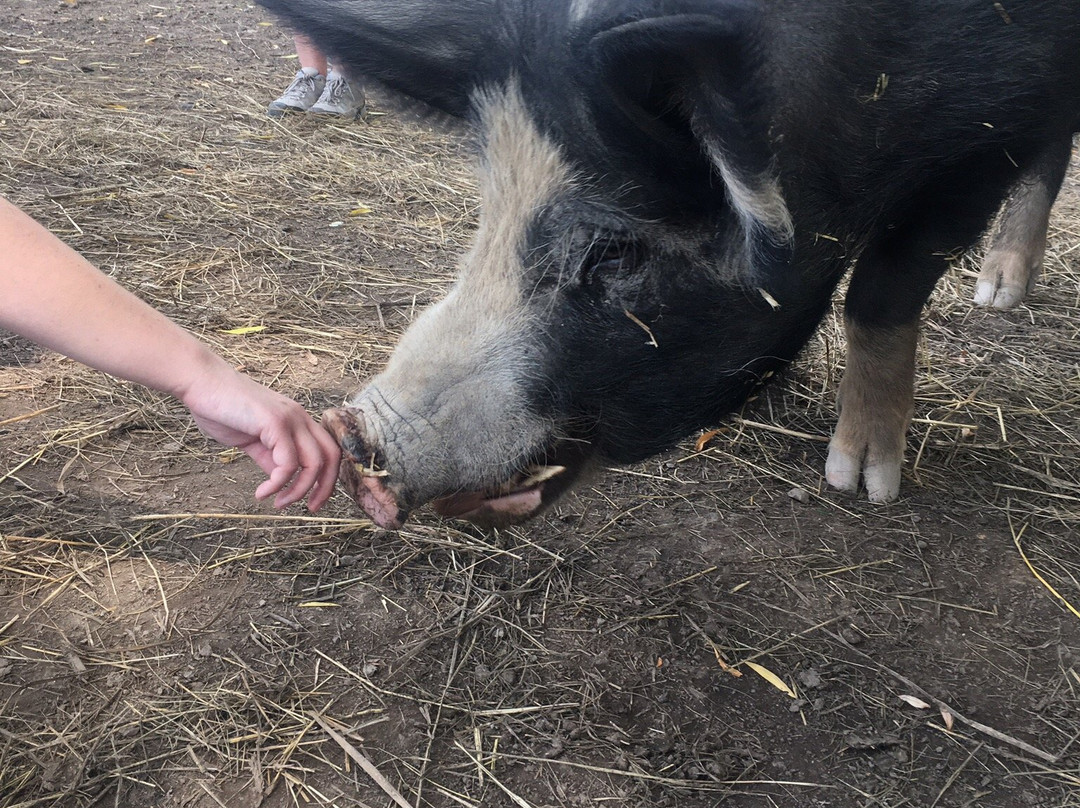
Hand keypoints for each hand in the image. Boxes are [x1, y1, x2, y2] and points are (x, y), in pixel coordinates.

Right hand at [180, 360, 340, 510]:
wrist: (200, 383)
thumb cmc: (221, 408)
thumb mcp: (252, 439)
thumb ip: (270, 456)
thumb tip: (280, 478)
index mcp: (297, 420)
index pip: (328, 451)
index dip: (327, 478)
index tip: (314, 500)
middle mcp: (300, 417)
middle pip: (330, 457)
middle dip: (324, 487)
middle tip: (310, 508)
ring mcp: (290, 418)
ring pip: (313, 463)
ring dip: (298, 490)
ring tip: (278, 503)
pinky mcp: (275, 422)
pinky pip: (287, 463)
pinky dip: (278, 484)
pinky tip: (262, 492)